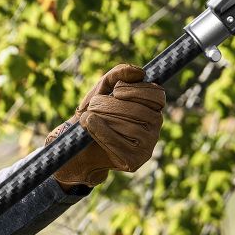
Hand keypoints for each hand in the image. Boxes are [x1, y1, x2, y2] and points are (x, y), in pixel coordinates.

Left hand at [46, 63, 165, 189]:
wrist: (76, 144)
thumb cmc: (93, 114)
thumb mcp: (102, 90)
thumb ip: (118, 75)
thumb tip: (139, 72)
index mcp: (152, 110)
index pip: (157, 96)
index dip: (136, 91)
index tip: (116, 91)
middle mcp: (155, 130)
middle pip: (141, 111)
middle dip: (112, 104)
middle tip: (94, 105)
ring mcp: (147, 148)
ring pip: (130, 127)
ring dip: (103, 117)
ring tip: (88, 117)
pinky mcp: (134, 162)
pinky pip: (120, 144)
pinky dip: (101, 131)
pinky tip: (90, 126)